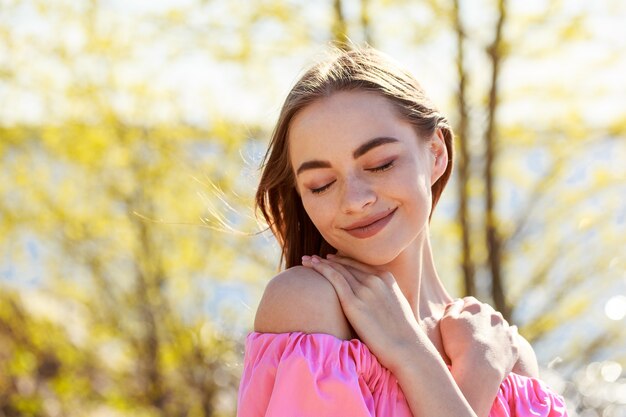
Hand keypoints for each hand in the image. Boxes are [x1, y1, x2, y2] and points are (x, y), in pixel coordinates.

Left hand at [301, 254, 422, 373]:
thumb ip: (382, 298)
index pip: (359, 265)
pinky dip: (320, 269)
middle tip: (313, 258)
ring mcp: (364, 289)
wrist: (407, 348)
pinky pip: (333, 278)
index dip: (342, 260)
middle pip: (346, 264)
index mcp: (386, 278)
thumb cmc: (401, 336)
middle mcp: (375, 279)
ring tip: (306, 260)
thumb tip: (372, 304)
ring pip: (337, 269)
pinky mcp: (353, 302)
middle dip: (328, 260)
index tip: (330, 259)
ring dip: (319, 262)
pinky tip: (310, 266)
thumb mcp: (395, 307)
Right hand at [440, 297, 518, 381]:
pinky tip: (498, 343)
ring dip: (491, 327)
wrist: (480, 370)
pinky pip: (511, 336)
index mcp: (476, 307)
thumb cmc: (459, 345)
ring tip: (482, 340)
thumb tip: (459, 301)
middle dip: (478, 317)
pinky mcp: (513, 344)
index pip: (468, 302)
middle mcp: (494, 315)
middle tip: (469, 332)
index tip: (458, 321)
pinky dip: (504, 337)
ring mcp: (506, 329)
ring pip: (498, 323)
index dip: (462, 310)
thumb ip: (452, 308)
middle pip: (484, 311)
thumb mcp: (447, 322)